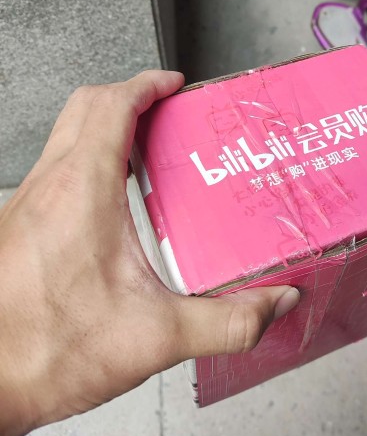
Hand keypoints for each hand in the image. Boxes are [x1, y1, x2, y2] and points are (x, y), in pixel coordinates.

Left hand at [0, 71, 298, 435]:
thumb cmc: (47, 351)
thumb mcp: (155, 337)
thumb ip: (227, 321)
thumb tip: (273, 305)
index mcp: (83, 191)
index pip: (112, 105)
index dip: (146, 84)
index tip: (172, 84)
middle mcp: (50, 186)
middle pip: (85, 106)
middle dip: (128, 96)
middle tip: (166, 111)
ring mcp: (28, 203)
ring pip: (65, 134)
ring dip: (104, 126)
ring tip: (147, 149)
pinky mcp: (19, 224)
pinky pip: (56, 167)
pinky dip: (86, 158)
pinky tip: (113, 200)